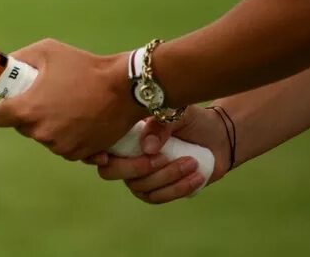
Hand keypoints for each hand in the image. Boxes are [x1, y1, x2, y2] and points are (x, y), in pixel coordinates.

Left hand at [0, 39, 143, 159]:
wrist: (123, 88)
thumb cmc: (84, 67)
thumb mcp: (47, 51)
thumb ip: (20, 59)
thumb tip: (5, 66)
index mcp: (28, 109)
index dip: (5, 107)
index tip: (14, 101)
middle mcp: (40, 132)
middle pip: (22, 127)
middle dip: (31, 114)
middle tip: (49, 97)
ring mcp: (60, 146)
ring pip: (45, 136)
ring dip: (51, 125)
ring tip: (70, 105)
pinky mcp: (78, 154)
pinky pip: (64, 146)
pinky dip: (70, 136)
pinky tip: (82, 118)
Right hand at [86, 105, 232, 203]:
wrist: (216, 135)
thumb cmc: (189, 119)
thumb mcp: (176, 112)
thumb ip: (160, 123)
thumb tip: (148, 147)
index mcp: (122, 134)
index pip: (96, 146)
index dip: (93, 154)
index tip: (105, 156)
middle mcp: (125, 156)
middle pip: (111, 172)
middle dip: (135, 168)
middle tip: (164, 157)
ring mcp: (140, 176)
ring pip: (140, 187)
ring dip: (167, 177)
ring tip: (192, 162)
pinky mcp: (158, 190)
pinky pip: (159, 197)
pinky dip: (178, 189)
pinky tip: (196, 177)